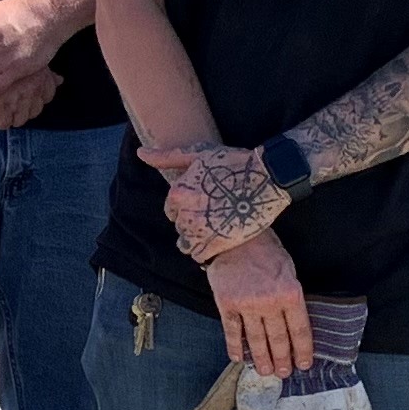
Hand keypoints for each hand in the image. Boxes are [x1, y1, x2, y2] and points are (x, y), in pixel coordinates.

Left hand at [146, 142, 285, 260]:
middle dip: (193, 222)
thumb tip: (141, 153)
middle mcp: (185, 212)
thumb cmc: (233, 161)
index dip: (188, 207)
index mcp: (178, 192)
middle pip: (180, 225)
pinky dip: (206, 251)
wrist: (267, 176)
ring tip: (218, 226)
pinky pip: (198, 256)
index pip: (171, 209)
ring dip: (200, 237)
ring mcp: (200, 230)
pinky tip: (219, 240)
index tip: (205, 202)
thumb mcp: (198, 154)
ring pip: (187, 242)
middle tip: (216, 213)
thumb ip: (166, 157)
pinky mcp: (216, 243)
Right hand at [203, 230, 308, 377]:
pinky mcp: (227, 304)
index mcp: (290, 293)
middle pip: (278, 339)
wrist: (236, 236)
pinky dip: (235, 346)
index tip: (303, 364)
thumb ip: (291, 297)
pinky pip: (232, 331)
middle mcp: (269, 302)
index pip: (299, 330)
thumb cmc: (266, 251)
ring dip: (262, 358)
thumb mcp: (289, 271)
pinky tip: (239, 359)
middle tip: (284, 373)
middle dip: (282, 359)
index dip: (302, 350)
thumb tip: (293, 324)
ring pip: (256, 339)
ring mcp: (246, 305)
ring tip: (266, 371)